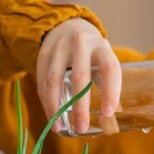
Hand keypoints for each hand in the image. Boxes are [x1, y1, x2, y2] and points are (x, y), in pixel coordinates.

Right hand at [37, 18, 121, 133]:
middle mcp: (81, 44)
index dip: (111, 92)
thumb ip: (106, 83)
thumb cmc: (91, 51)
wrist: (67, 25)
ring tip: (59, 127)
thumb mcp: (103, 59)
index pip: (110, 69)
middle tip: (81, 127)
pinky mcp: (43, 53)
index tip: (108, 114)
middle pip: (80, 77)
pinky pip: (42, 80)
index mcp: (102, 46)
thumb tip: (111, 116)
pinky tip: (50, 115)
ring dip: (56, 106)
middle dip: (80, 106)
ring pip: (54, 80)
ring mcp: (59, 48)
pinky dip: (46, 100)